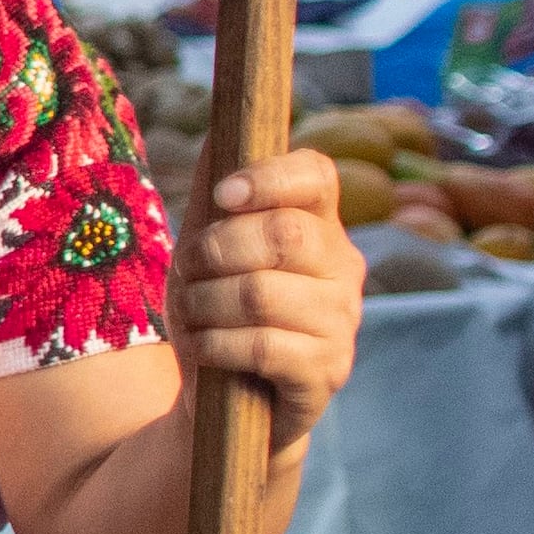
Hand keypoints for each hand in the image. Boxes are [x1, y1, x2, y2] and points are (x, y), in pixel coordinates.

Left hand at [175, 148, 365, 453]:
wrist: (220, 404)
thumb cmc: (215, 315)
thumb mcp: (203, 250)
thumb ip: (212, 193)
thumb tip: (221, 129)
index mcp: (318, 227)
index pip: (316, 175)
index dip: (268, 177)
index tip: (221, 196)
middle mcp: (343, 269)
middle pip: (283, 233)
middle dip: (213, 251)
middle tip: (190, 274)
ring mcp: (342, 323)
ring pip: (261, 292)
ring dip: (204, 304)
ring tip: (196, 317)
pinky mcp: (326, 373)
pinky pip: (261, 346)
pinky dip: (214, 345)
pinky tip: (207, 351)